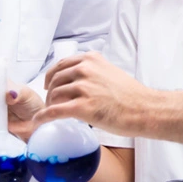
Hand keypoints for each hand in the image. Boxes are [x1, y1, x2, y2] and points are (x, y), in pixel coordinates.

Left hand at [32, 52, 152, 136]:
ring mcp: (83, 87)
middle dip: (50, 92)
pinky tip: (38, 122)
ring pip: (54, 95)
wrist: (144, 109)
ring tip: (51, 113)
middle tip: (51, 103)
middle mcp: (85, 69)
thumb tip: (79, 80)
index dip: (51, 76)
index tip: (49, 84)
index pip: (61, 64)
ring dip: (49, 105)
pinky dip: (43, 117)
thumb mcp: (110, 72)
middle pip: (55, 80)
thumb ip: (93, 71)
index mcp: (91, 59)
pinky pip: (54, 111)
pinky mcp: (82, 106)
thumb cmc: (131, 95)